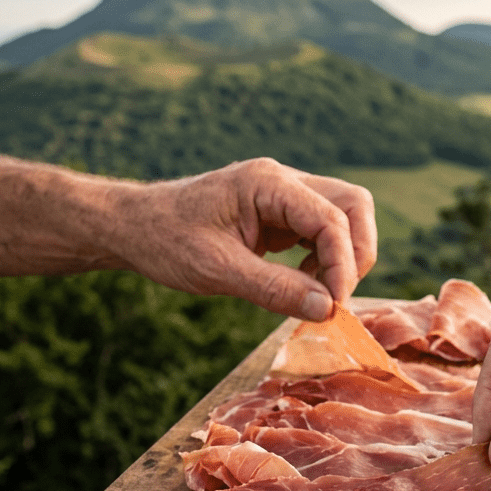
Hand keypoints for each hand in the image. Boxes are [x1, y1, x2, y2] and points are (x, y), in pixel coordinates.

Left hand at [113, 158, 375, 319]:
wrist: (133, 226)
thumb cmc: (166, 241)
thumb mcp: (217, 271)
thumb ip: (274, 289)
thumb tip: (328, 309)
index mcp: (268, 183)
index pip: (331, 218)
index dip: (342, 265)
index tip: (334, 307)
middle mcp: (283, 181)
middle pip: (353, 205)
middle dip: (357, 253)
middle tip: (337, 297)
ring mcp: (284, 195)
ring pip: (344, 217)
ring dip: (343, 257)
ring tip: (317, 293)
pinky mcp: (280, 214)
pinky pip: (321, 231)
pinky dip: (324, 260)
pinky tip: (301, 283)